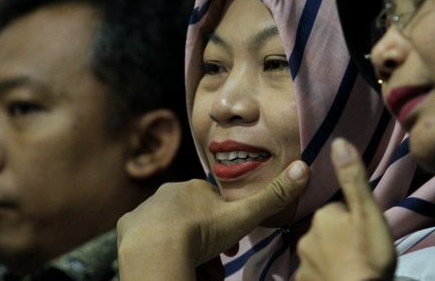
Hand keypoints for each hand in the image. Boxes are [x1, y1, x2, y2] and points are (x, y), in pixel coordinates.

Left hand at [117, 160, 309, 279]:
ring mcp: (146, 208)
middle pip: (194, 218)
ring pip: (172, 229)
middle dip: (207, 241)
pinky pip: (145, 236)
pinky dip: (157, 248)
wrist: (157, 250)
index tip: (232, 248)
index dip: (227, 227)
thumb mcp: (243, 217)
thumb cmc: (202, 232)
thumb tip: (305, 165)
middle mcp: (169, 192)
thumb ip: (274, 196)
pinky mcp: (128, 225)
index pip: (215, 205)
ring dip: (185, 248)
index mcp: (195, 187)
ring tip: (194, 269)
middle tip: (215, 263)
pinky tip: (166, 261)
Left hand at [296, 138, 395, 280]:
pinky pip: (314, 272)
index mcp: (322, 215)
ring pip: (319, 251)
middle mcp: (306, 235)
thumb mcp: (367, 212)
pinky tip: (339, 275)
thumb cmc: (367, 254)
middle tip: (360, 247)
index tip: (363, 227)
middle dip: (339, 235)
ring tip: (352, 262)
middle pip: (326, 229)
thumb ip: (352, 178)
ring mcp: (303, 261)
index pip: (335, 209)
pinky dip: (325, 273)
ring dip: (332, 254)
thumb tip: (338, 141)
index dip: (350, 217)